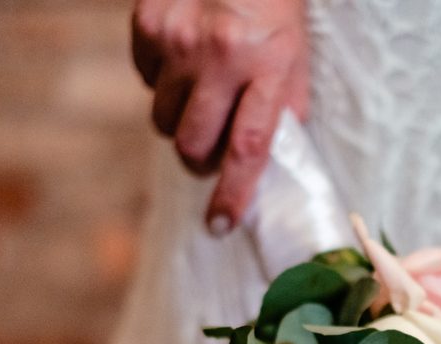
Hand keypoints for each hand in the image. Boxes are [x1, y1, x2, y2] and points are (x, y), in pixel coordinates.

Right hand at [132, 0, 309, 233]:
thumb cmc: (274, 10)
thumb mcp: (296, 57)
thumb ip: (283, 112)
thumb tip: (262, 171)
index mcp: (268, 65)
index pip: (246, 148)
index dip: (231, 194)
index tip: (220, 225)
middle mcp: (221, 55)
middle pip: (191, 146)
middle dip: (200, 159)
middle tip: (212, 147)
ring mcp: (178, 39)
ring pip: (162, 122)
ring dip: (180, 121)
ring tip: (202, 91)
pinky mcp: (148, 24)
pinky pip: (145, 82)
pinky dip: (162, 81)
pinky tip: (185, 58)